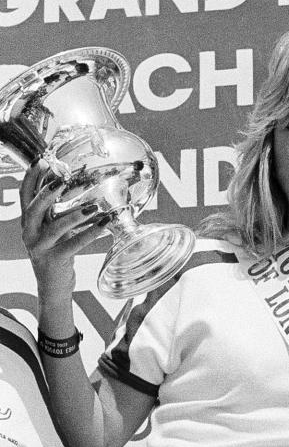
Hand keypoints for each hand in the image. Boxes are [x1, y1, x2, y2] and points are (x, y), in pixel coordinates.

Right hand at [19, 160, 111, 301]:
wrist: (53, 286)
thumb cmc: (56, 253)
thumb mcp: (53, 229)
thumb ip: (55, 211)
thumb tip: (70, 186)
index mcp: (28, 222)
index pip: (25, 195)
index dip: (32, 177)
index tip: (42, 160)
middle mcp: (30, 233)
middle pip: (33, 209)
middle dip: (47, 192)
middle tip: (63, 179)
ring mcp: (40, 248)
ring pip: (55, 227)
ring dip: (75, 215)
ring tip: (94, 206)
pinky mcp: (55, 260)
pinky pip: (74, 244)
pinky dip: (91, 233)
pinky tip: (105, 225)